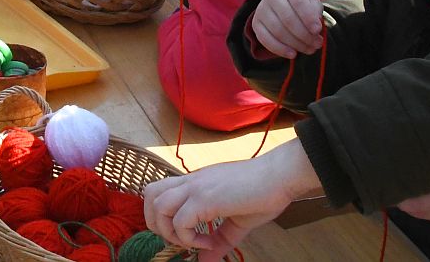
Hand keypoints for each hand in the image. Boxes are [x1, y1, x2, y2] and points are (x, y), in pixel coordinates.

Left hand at [144, 142, 320, 254]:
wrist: (280, 176)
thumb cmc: (262, 193)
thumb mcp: (236, 222)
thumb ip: (219, 241)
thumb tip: (206, 261)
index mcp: (195, 183)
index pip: (159, 191)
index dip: (161, 217)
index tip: (185, 235)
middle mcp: (191, 181)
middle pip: (150, 195)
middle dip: (157, 224)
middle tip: (180, 239)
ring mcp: (196, 187)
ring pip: (158, 205)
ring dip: (171, 231)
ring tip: (192, 241)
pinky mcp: (205, 198)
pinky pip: (181, 221)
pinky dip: (189, 237)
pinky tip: (209, 242)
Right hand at [249, 0, 324, 57]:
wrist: (284, 4)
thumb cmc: (303, 4)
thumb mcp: (312, 2)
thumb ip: (315, 12)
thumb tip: (314, 29)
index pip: (298, 1)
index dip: (308, 18)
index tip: (317, 31)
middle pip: (288, 19)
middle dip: (305, 35)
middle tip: (317, 44)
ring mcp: (262, 9)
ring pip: (278, 31)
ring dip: (296, 44)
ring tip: (309, 49)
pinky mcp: (256, 23)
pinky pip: (265, 39)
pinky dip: (280, 49)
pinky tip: (293, 54)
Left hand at [397, 174, 429, 230]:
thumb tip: (423, 155)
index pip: (421, 198)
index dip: (405, 192)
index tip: (395, 181)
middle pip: (417, 209)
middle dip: (403, 201)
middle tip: (392, 188)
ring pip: (422, 215)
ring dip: (410, 206)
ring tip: (400, 193)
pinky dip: (422, 210)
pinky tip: (417, 200)